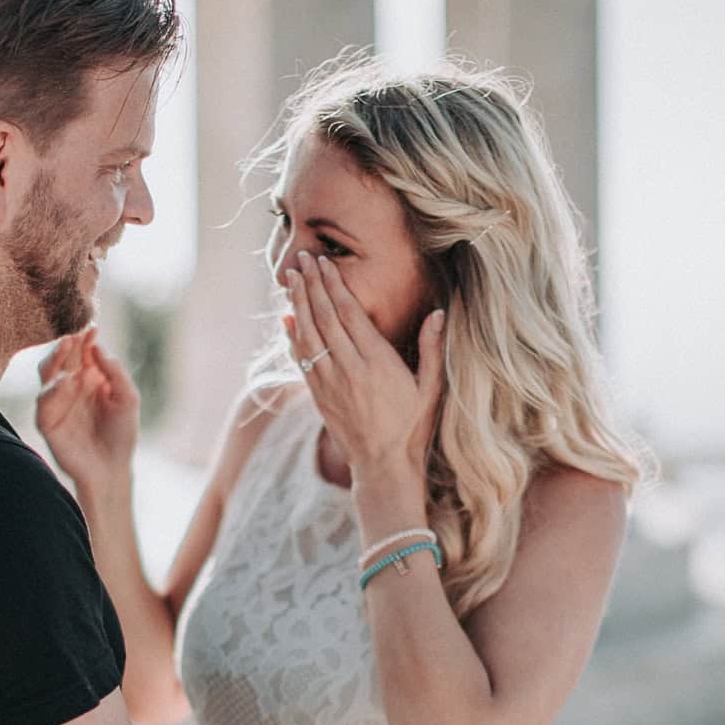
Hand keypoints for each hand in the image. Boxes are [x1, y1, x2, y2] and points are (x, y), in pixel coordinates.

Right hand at [35, 329, 139, 491]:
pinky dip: (54, 390)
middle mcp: (70, 385)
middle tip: (75, 333)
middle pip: (63, 357)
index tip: (92, 328)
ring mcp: (57, 401)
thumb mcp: (128, 399)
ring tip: (68, 345)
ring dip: (56, 358)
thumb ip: (115, 372)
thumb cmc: (122, 433)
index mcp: (90, 376)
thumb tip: (97, 346)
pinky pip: (44, 401)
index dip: (86, 338)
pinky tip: (67, 382)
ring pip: (47, 372)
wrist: (112, 468)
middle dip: (68, 343)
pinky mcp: (48, 421)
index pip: (83, 351)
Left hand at [284, 252, 443, 476]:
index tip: (324, 263)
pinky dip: (292, 336)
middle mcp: (349, 370)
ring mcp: (330, 383)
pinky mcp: (319, 396)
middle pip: (325, 318)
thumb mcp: (431, 389)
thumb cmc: (413, 428)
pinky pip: (302, 360)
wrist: (384, 467)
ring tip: (290, 277)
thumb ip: (433, 350)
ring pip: (308, 335)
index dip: (334, 285)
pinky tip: (286, 317)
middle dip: (311, 285)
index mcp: (378, 363)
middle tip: (302, 258)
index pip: (350, 314)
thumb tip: (439, 313)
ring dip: (297, 303)